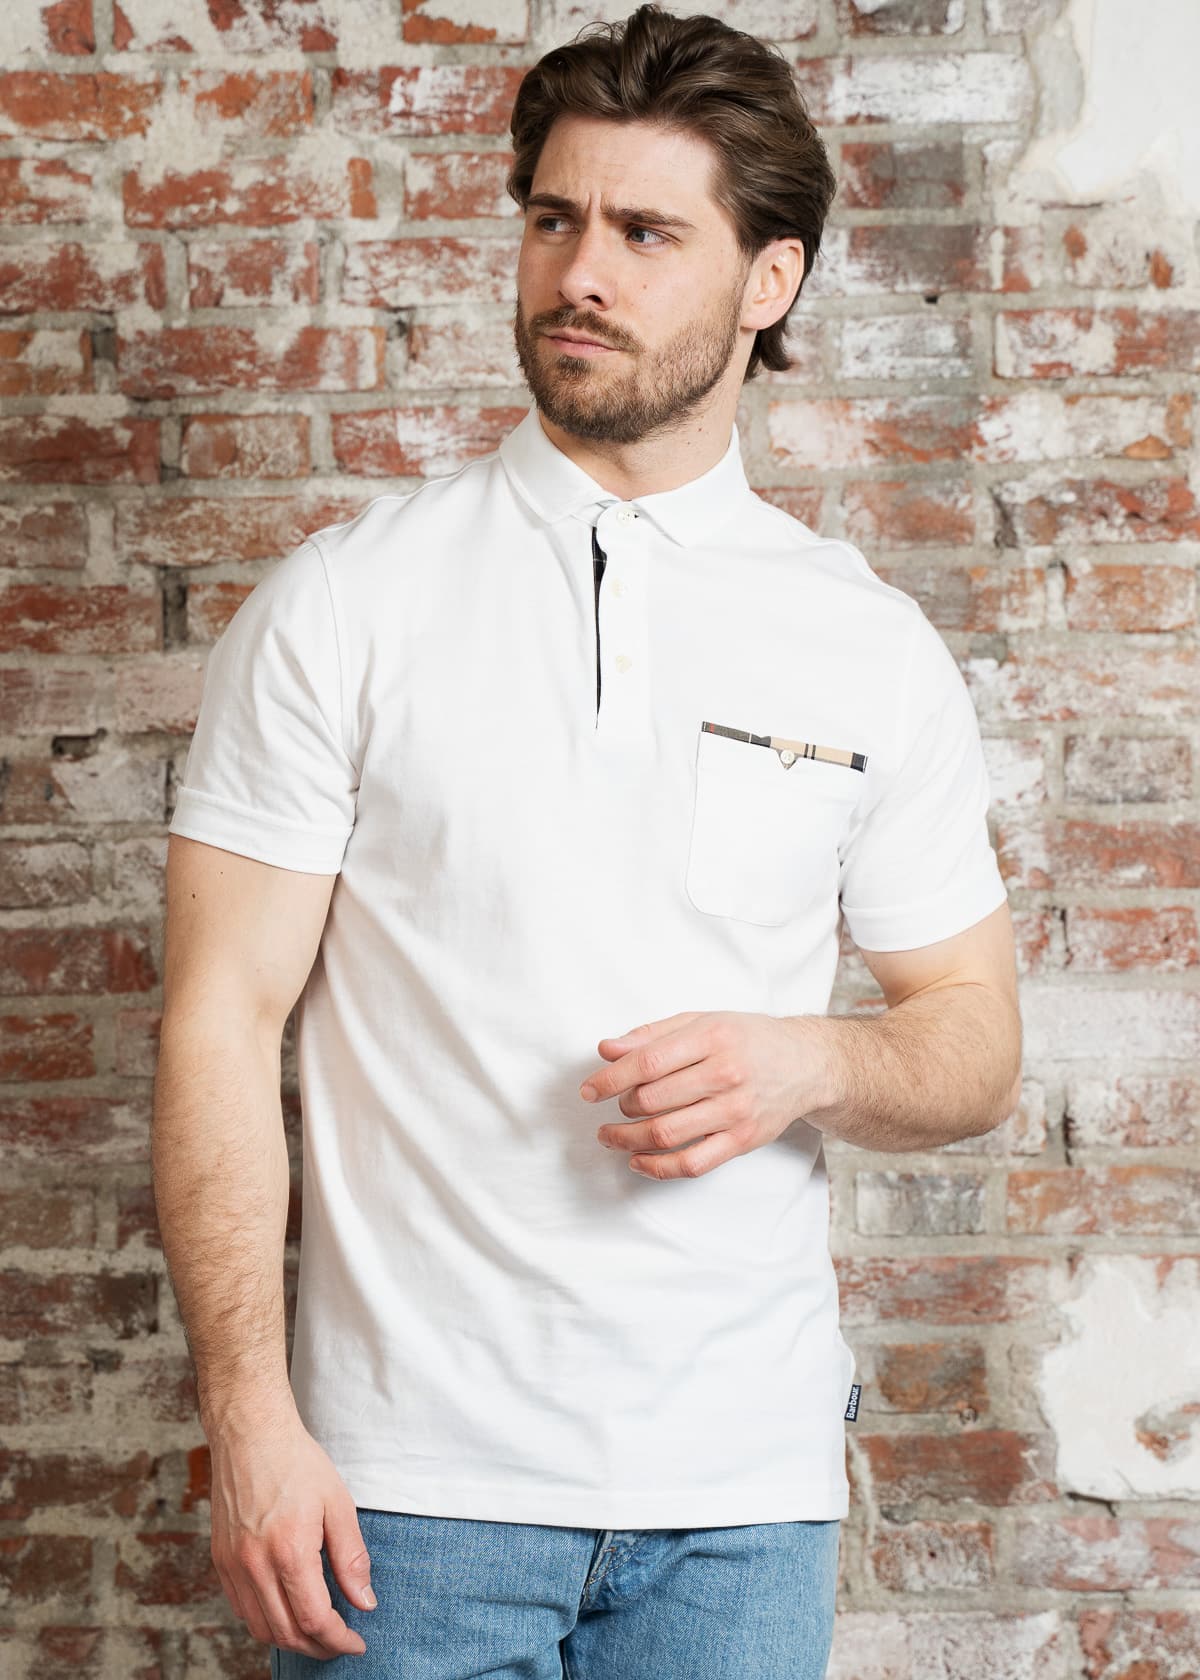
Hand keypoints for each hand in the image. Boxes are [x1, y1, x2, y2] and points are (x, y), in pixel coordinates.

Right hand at [207, 1405, 376, 1658]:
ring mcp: (233, 1564)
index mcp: (289, 1550)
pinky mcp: (220, 1560)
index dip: (338, 1640)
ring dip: (290, 1640)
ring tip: (316, 1633)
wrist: (250, 1434)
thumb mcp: (338, 1503)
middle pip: (285, 1632)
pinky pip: (241, 1608)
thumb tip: (365, 1602)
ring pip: (259, 1627)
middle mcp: (255, 1564)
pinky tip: (285, 1611)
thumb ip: (352, 1557)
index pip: (314, 1619)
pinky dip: (265, 1621)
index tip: (356, 1642)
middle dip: (317, 1647)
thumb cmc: (297, 1462)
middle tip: (340, 1643)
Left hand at [579, 1010, 830, 1178]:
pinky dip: (657, 1167)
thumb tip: (606, 1050)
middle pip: (652, 1100)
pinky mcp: (742, 1140)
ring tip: (610, 1135)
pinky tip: (637, 1160)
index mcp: (712, 1037)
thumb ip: (652, 1035)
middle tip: (613, 1107)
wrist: (805, 1064)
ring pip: (666, 1134)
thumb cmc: (747, 1039)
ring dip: (627, 1139)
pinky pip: (692, 1163)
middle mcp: (725, 1073)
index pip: (648, 1062)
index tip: (588, 1090)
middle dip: (621, 1107)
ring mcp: (735, 1110)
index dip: (610, 1079)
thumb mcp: (702, 1021)